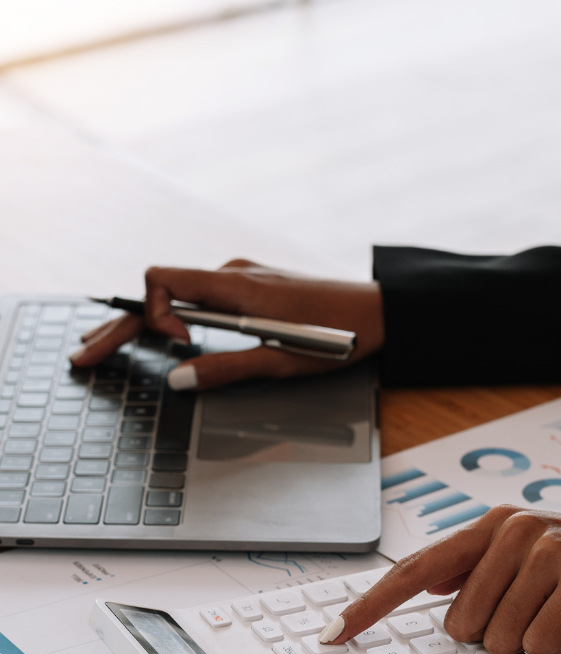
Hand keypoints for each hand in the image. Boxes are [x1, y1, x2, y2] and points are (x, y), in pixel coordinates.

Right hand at [70, 260, 383, 390]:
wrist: (381, 312)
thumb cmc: (340, 336)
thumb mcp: (282, 362)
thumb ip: (226, 369)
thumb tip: (176, 379)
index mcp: (236, 287)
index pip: (163, 281)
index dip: (153, 315)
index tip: (176, 347)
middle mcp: (232, 275)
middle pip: (159, 293)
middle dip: (121, 325)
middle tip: (85, 354)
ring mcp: (241, 279)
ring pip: (177, 294)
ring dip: (143, 320)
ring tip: (108, 344)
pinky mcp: (252, 287)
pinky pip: (200, 296)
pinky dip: (172, 315)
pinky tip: (159, 333)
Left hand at [321, 506, 560, 653]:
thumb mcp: (531, 557)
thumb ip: (476, 569)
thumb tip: (425, 585)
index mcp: (492, 525)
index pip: (414, 570)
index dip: (372, 605)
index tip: (336, 632)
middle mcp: (513, 530)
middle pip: (459, 624)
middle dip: (495, 636)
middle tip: (538, 612)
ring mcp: (547, 549)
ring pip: (498, 639)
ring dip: (532, 641)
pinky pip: (541, 643)